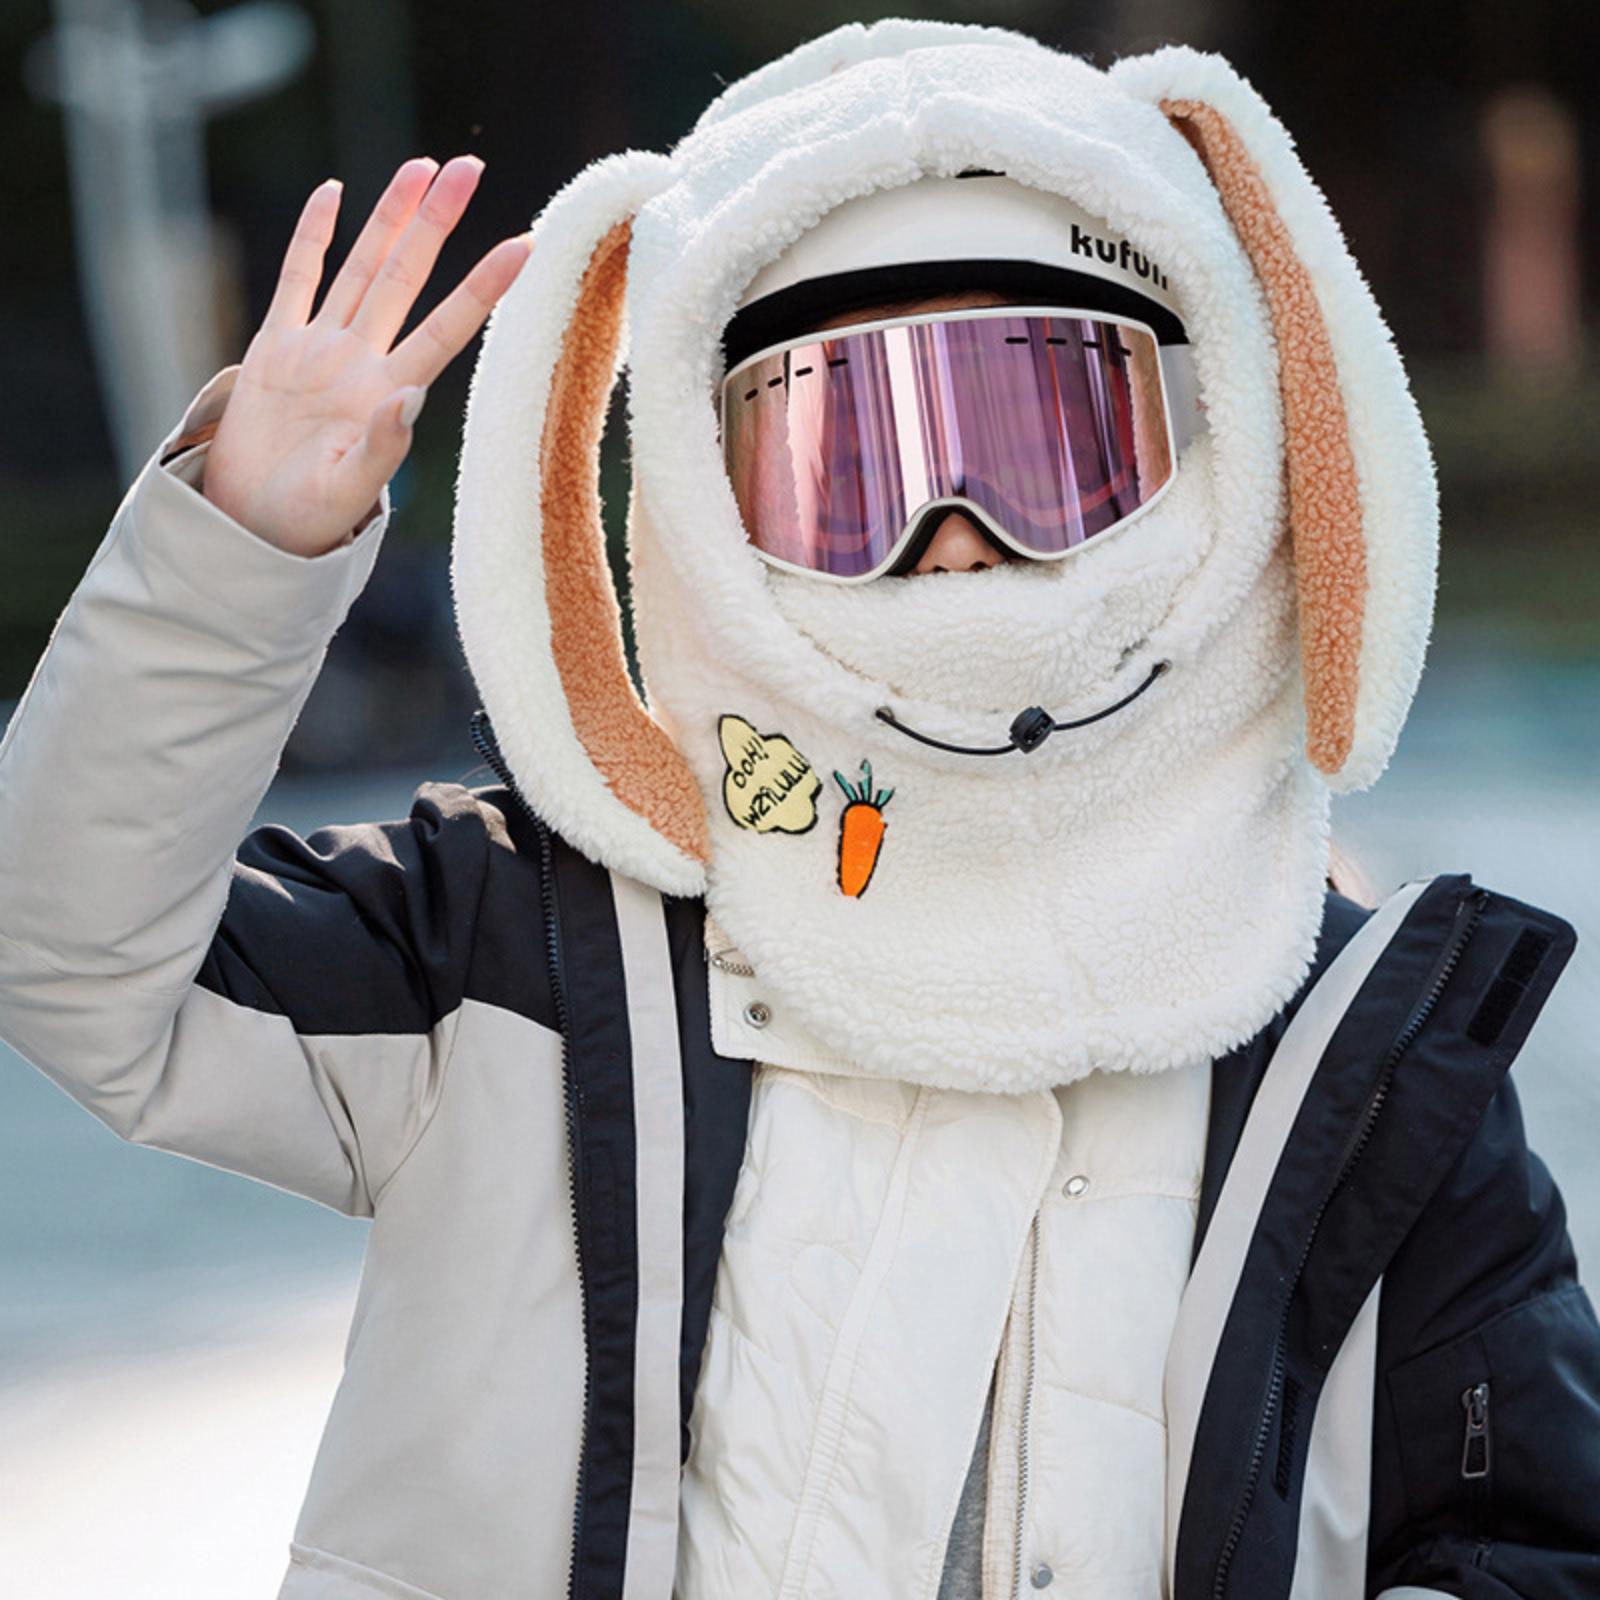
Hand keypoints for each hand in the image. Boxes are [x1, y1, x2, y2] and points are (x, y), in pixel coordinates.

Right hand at [203, 156, 530, 557]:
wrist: (251, 526)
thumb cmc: (305, 522)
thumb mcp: (347, 491)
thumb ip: (382, 448)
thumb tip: (409, 397)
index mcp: (387, 394)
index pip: (447, 327)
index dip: (484, 285)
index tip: (525, 244)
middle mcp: (362, 362)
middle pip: (408, 276)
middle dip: (437, 221)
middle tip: (470, 166)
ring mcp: (320, 350)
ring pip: (363, 267)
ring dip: (391, 217)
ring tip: (422, 166)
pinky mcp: (276, 348)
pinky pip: (298, 279)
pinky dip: (314, 236)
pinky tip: (335, 194)